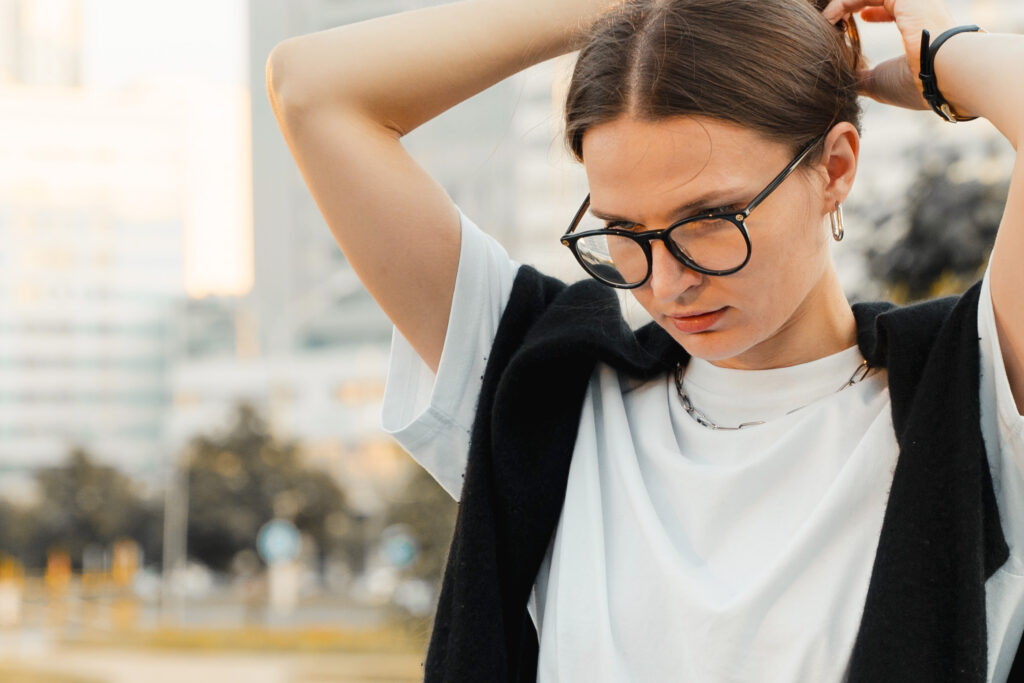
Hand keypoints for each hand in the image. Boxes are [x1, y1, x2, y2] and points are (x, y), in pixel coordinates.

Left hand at [821, 0, 958, 110]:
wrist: (941, 75)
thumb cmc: (915, 84)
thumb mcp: (879, 82)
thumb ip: (861, 77)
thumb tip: (842, 80)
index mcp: (921, 25)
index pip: (895, 8)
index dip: (872, 11)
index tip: (851, 22)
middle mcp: (919, 7)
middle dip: (853, 4)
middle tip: (830, 17)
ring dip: (843, 4)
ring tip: (824, 20)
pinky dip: (842, 4)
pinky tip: (828, 18)